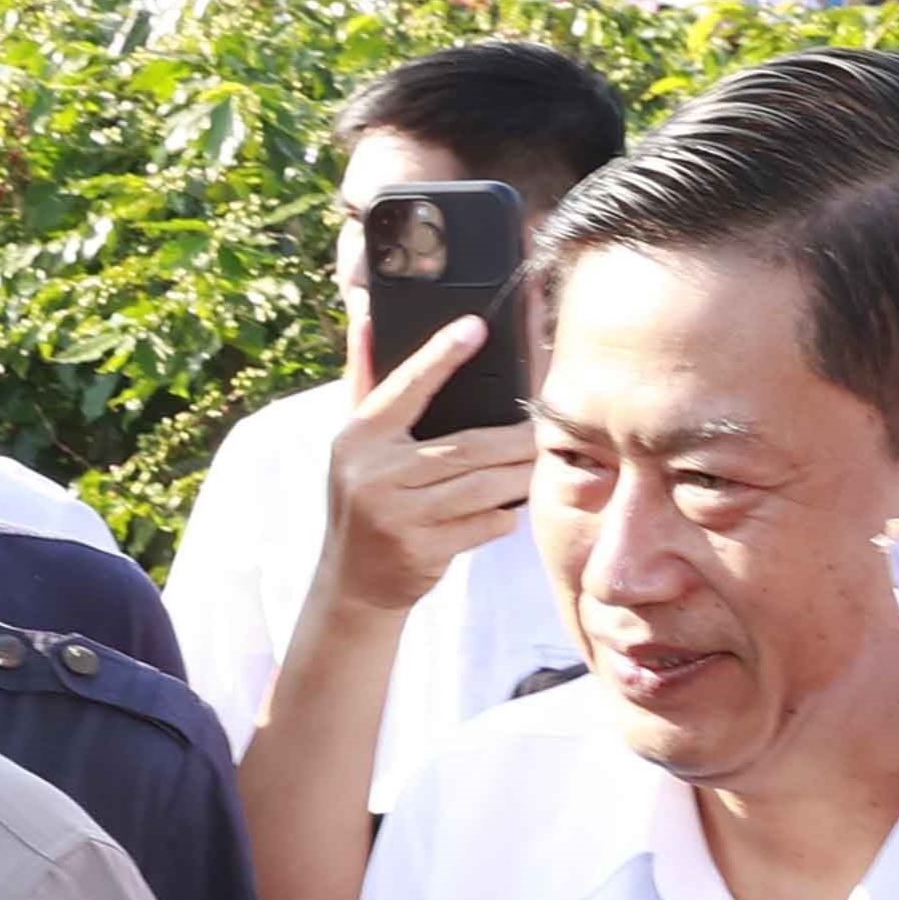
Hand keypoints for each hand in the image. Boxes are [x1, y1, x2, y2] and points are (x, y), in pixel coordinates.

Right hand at [319, 301, 529, 620]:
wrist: (353, 583)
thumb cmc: (365, 500)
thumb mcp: (356, 445)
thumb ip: (366, 381)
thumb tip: (366, 316)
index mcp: (359, 439)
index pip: (406, 389)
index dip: (441, 356)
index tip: (476, 327)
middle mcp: (373, 475)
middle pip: (467, 445)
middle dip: (516, 437)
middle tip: (545, 425)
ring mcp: (396, 516)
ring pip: (484, 486)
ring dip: (519, 475)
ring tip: (537, 463)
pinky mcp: (421, 551)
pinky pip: (485, 524)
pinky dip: (504, 514)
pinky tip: (508, 507)